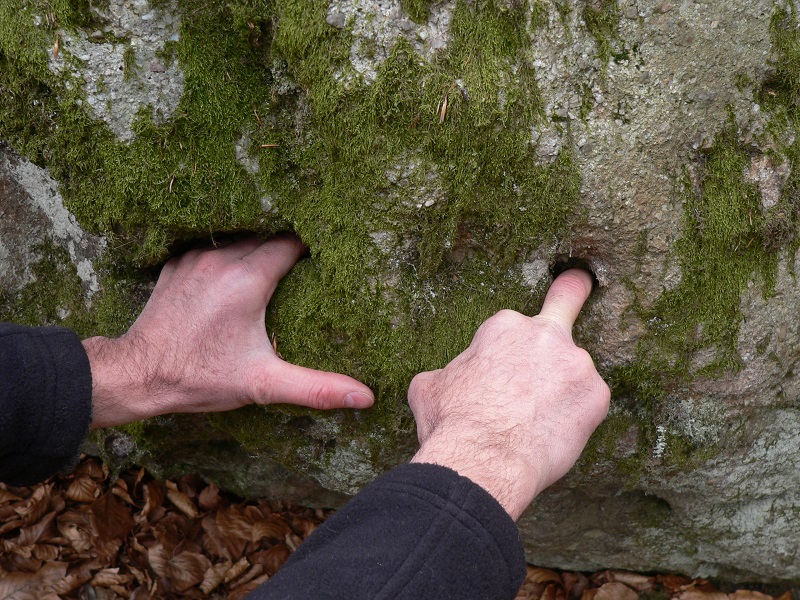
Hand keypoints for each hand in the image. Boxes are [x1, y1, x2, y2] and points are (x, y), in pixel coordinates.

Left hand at [84, 236, 373, 427]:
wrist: (138, 375)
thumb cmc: (200, 378)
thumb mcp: (263, 384)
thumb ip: (316, 388)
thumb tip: (364, 397)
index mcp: (247, 281)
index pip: (291, 243)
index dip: (311, 248)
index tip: (324, 259)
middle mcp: (221, 260)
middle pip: (267, 237)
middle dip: (287, 248)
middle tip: (305, 266)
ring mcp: (196, 258)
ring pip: (239, 240)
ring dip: (257, 249)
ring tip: (275, 268)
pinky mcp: (177, 264)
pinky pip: (212, 247)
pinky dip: (228, 255)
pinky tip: (234, 276)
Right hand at [408, 269, 609, 519]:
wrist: (483, 461)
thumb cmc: (452, 422)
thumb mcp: (430, 386)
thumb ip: (450, 372)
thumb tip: (447, 380)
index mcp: (504, 325)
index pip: (513, 326)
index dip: (504, 352)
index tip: (504, 364)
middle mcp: (545, 334)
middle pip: (564, 306)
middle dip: (571, 292)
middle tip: (581, 281)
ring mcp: (577, 363)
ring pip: (573, 372)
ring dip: (560, 390)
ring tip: (536, 426)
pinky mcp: (598, 396)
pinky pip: (588, 404)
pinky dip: (575, 418)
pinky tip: (553, 436)